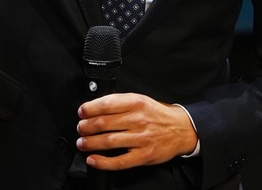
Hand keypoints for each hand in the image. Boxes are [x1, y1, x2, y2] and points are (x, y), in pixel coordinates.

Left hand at [76, 93, 198, 170]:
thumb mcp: (141, 100)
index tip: (81, 112)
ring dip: (90, 143)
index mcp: (136, 102)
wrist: (181, 129)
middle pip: (103, 123)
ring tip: (82, 143)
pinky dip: (103, 162)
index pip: (106, 104)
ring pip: (108, 142)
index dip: (89, 109)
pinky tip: (93, 160)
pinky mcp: (143, 155)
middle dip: (86, 127)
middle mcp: (138, 119)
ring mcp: (141, 138)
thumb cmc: (157, 115)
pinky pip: (119, 161)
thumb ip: (120, 103)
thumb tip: (95, 108)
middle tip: (80, 129)